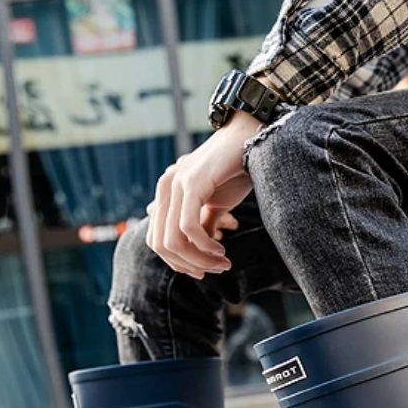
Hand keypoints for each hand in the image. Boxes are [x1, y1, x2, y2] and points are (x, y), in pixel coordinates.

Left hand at [146, 111, 261, 278]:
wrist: (250, 137)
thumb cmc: (235, 169)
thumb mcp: (216, 203)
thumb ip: (204, 223)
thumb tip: (200, 249)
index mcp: (166, 193)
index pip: (158, 240)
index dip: (178, 262)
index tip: (205, 271)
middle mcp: (165, 187)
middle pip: (161, 245)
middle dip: (189, 265)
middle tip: (216, 269)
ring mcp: (175, 184)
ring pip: (173, 241)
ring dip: (199, 259)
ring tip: (222, 262)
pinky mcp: (191, 184)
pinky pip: (188, 228)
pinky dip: (204, 246)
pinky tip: (221, 249)